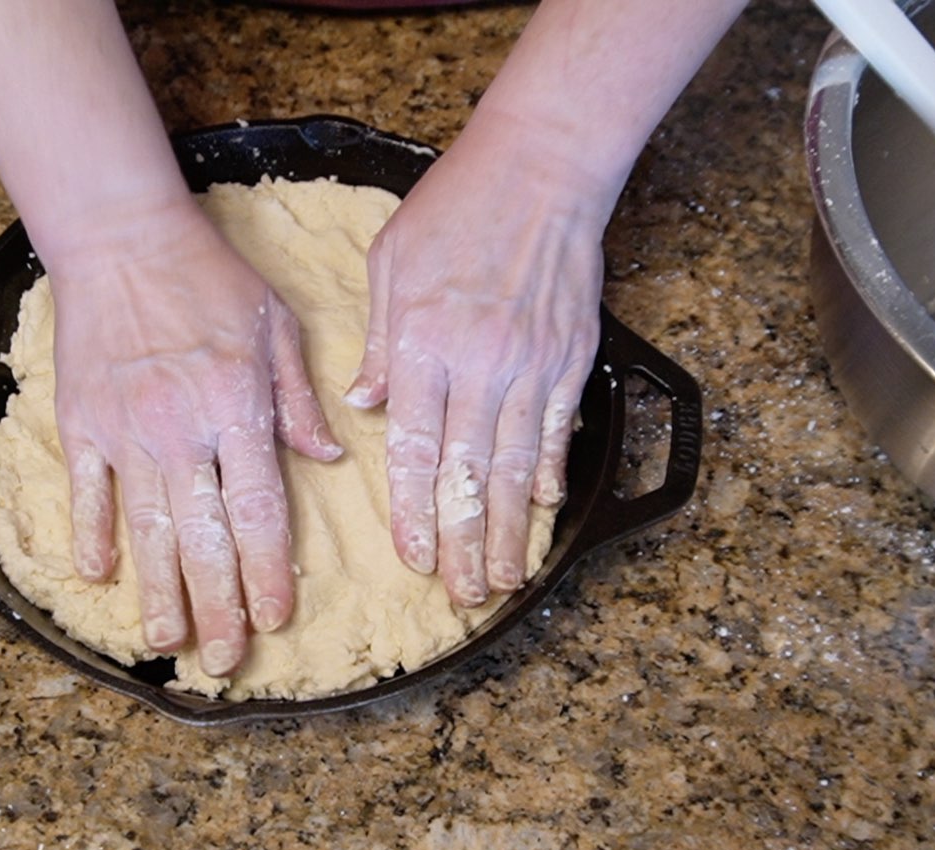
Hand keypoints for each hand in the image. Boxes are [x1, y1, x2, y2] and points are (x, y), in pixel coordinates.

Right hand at [48, 201, 340, 675]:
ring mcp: (127, 430)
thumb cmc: (210, 276)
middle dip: (218, 606)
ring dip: (158, 591)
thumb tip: (326, 458)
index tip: (275, 618)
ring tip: (167, 642)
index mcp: (239, 407)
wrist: (122, 236)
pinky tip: (100, 577)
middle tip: (226, 662)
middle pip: (204, 537)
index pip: (259, 509)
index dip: (268, 571)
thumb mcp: (277, 326)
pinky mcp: (83, 422)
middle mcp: (183, 428)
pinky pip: (89, 492)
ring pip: (147, 528)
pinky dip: (95, 535)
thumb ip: (299, 399)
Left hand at [347, 123, 612, 605]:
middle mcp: (477, 365)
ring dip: (508, 529)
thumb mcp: (390, 265)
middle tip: (462, 596)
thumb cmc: (455, 208)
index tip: (413, 559)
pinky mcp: (569, 358)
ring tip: (502, 578)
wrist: (540, 168)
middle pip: (467, 474)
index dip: (413, 512)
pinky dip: (550, 475)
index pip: (413, 449)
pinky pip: (557, 431)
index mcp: (422, 346)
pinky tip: (542, 513)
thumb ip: (378, 343)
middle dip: (464, 544)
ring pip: (516, 466)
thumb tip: (366, 407)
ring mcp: (529, 365)